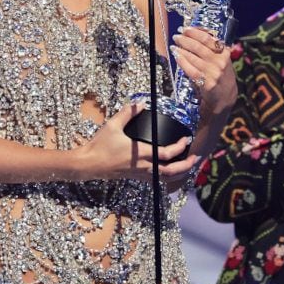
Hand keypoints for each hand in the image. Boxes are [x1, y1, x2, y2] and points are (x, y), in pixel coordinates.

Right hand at [79, 103, 199, 181]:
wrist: (88, 164)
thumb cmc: (100, 145)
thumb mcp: (113, 125)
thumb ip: (128, 113)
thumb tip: (140, 103)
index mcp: (141, 154)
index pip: (167, 154)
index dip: (179, 147)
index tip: (186, 139)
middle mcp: (143, 166)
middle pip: (171, 172)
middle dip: (186, 166)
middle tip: (196, 158)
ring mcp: (140, 174)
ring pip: (165, 178)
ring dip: (179, 173)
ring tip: (188, 166)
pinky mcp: (135, 177)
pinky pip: (156, 180)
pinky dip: (167, 177)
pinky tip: (170, 171)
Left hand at [171, 27, 237, 116]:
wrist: (225, 99)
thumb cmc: (221, 78)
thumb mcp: (221, 61)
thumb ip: (212, 50)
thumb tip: (193, 37)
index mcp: (225, 53)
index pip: (208, 38)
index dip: (195, 32)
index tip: (186, 29)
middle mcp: (220, 62)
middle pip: (199, 46)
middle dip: (185, 39)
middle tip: (177, 36)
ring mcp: (214, 72)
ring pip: (193, 56)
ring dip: (181, 49)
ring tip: (174, 46)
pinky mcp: (207, 83)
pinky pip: (191, 69)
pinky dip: (182, 61)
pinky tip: (177, 56)